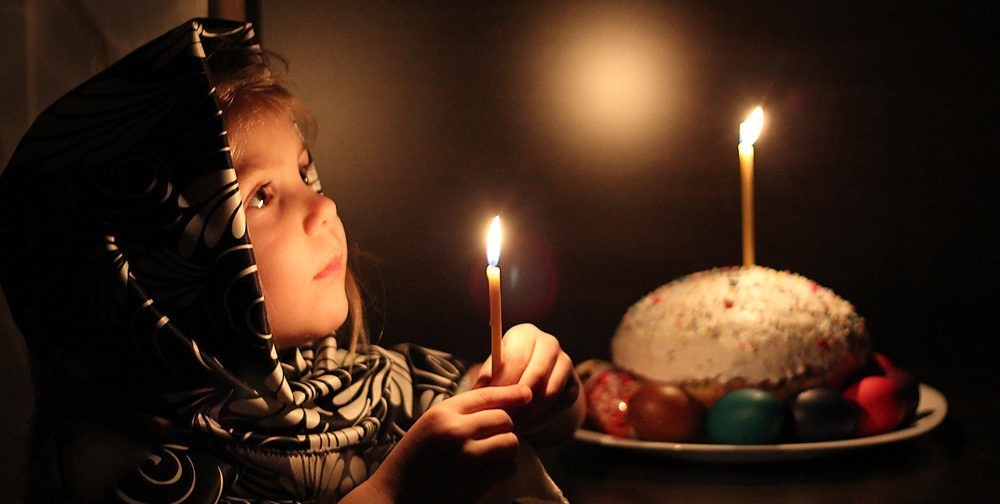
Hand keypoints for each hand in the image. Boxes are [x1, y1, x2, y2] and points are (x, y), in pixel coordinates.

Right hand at [363, 384, 531, 503]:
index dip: (511, 393)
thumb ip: (458, 414)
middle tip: (493, 439)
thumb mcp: (429, 426)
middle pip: (503, 418)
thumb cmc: (412, 462)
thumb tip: (497, 405)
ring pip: (511, 442)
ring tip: (491, 457)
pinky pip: (508, 468)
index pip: (486, 395)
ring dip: (506, 450)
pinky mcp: (476, 481)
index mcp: (442, 413)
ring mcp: (467, 456)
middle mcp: (455, 430)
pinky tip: (487, 474)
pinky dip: (503, 471)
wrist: (393, 497)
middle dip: (504, 428)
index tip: (527, 394)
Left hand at [474, 324, 579, 435]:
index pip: (516, 359)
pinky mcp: (574, 385)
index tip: (491, 403)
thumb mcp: (496, 367)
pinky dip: (540, 419)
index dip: (503, 384)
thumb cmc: (508, 367)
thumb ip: (488, 377)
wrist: (537, 373)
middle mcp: (549, 343)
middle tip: (501, 418)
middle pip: (535, 375)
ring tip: (511, 425)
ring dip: (529, 413)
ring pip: (549, 392)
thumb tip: (476, 393)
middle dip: (516, 401)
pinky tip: (525, 427)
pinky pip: (559, 406)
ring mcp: (565, 363)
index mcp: (525, 333)